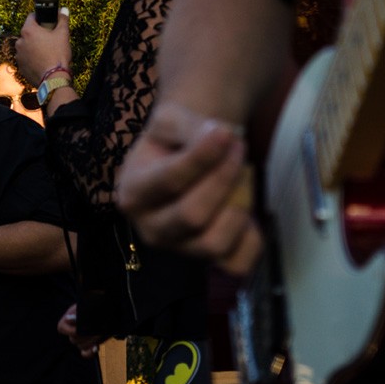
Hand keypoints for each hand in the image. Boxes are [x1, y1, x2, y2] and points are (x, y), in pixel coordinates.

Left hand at [16, 9, 72, 85]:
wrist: (53, 78)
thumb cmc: (57, 54)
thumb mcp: (63, 34)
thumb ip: (63, 20)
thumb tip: (64, 9)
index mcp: (28, 30)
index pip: (31, 16)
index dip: (40, 17)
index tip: (47, 22)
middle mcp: (20, 41)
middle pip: (28, 32)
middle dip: (37, 33)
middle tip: (49, 38)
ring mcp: (19, 55)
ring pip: (26, 45)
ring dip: (33, 46)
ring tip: (46, 52)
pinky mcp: (20, 66)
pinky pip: (26, 58)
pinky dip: (32, 58)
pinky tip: (42, 61)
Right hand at [57, 304, 101, 358]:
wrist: (110, 311)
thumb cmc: (99, 306)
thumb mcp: (89, 306)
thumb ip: (79, 312)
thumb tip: (68, 318)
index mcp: (71, 316)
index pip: (61, 328)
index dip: (69, 330)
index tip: (79, 329)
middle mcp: (74, 328)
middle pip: (73, 339)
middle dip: (85, 336)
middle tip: (97, 331)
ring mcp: (81, 338)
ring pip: (80, 346)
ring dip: (91, 342)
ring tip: (100, 334)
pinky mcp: (89, 344)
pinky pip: (85, 353)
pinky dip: (90, 352)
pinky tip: (96, 347)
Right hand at [116, 102, 262, 274]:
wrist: (185, 155)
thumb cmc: (174, 139)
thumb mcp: (172, 120)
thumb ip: (191, 127)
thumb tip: (220, 136)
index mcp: (133, 194)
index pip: (169, 181)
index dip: (202, 157)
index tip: (226, 133)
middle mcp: (151, 229)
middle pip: (192, 216)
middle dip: (224, 179)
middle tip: (239, 148)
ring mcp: (180, 249)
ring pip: (215, 243)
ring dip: (240, 204)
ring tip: (244, 174)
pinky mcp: (209, 261)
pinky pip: (237, 264)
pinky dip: (251, 239)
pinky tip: (248, 210)